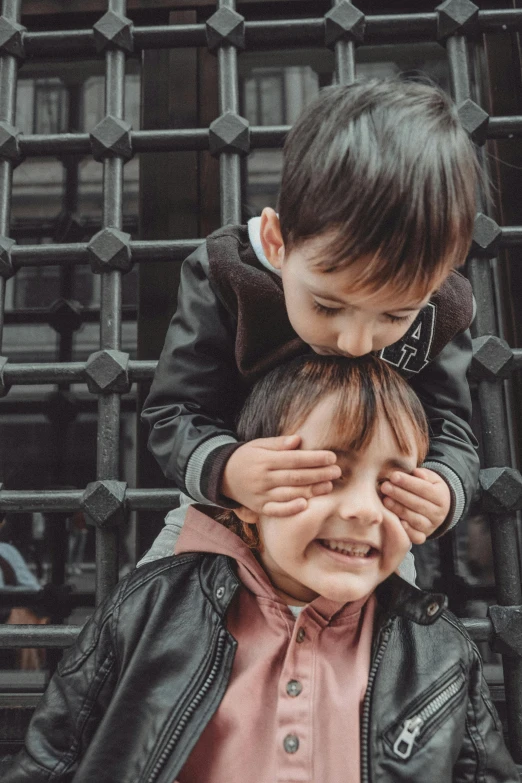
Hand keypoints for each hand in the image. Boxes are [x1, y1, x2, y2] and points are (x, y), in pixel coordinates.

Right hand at [221, 435, 340, 516]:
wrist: (222, 476)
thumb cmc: (246, 457)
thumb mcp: (259, 445)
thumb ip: (279, 444)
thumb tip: (299, 440)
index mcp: (265, 460)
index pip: (294, 459)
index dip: (314, 458)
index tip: (331, 457)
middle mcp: (263, 478)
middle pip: (296, 477)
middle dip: (319, 474)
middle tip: (337, 472)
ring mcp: (261, 495)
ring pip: (289, 494)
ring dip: (311, 491)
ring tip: (329, 486)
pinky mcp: (259, 507)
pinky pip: (276, 510)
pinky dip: (290, 509)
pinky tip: (305, 504)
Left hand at [380, 467, 450, 544]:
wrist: (436, 508)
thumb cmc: (428, 488)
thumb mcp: (430, 478)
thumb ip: (423, 475)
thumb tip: (416, 473)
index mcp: (441, 497)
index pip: (424, 489)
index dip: (408, 482)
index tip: (393, 476)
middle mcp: (439, 513)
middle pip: (418, 504)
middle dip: (399, 494)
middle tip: (384, 486)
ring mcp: (431, 526)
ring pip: (415, 519)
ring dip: (398, 509)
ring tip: (385, 500)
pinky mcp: (423, 536)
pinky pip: (415, 536)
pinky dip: (405, 530)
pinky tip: (394, 520)